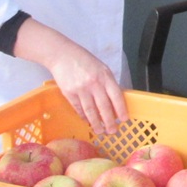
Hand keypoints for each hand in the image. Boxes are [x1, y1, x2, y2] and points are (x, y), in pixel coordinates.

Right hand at [14, 20, 127, 134]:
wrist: (62, 55)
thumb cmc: (84, 61)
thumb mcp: (101, 68)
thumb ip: (108, 83)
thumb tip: (114, 102)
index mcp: (105, 76)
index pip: (116, 96)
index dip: (121, 109)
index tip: (124, 119)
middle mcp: (94, 83)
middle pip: (104, 107)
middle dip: (109, 121)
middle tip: (113, 132)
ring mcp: (81, 89)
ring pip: (90, 111)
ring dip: (96, 123)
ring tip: (100, 131)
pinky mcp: (69, 93)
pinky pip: (79, 108)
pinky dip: (84, 116)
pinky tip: (87, 121)